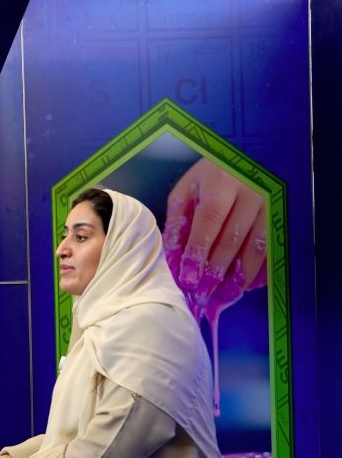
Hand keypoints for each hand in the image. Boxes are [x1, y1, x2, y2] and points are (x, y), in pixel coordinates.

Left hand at [164, 158, 266, 317]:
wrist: (247, 159)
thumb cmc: (209, 179)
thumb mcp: (186, 192)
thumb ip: (178, 225)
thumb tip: (173, 262)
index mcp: (222, 183)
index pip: (210, 220)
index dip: (198, 252)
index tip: (188, 278)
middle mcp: (251, 193)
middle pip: (234, 238)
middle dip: (216, 272)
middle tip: (202, 295)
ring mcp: (272, 205)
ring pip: (257, 248)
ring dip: (239, 278)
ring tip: (222, 298)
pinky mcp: (283, 218)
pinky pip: (274, 250)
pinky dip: (260, 272)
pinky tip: (245, 287)